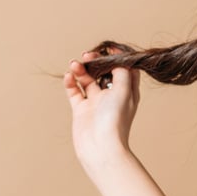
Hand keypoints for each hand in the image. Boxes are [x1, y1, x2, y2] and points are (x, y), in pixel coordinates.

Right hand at [63, 50, 140, 178]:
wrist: (100, 147)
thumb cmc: (116, 120)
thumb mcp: (125, 90)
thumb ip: (122, 71)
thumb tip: (118, 58)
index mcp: (127, 91)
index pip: (124, 68)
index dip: (117, 56)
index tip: (108, 48)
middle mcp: (112, 95)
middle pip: (103, 71)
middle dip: (95, 61)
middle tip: (87, 56)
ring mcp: (96, 102)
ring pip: (87, 79)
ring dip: (80, 69)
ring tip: (74, 65)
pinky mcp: (81, 109)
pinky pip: (74, 91)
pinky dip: (71, 82)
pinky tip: (69, 76)